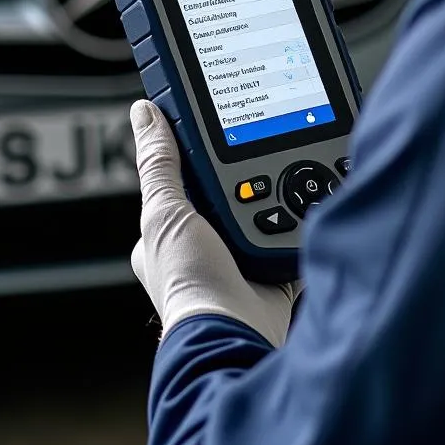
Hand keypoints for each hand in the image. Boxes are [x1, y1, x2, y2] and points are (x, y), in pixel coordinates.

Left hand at [130, 99, 299, 345]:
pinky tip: (301, 205)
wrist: (234, 331)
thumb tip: (143, 114)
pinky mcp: (268, 269)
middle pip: (223, 191)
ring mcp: (235, 258)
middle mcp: (201, 245)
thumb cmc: (189, 284)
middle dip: (241, 177)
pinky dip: (294, 221)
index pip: (182, 179)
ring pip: (257, 208)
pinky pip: (285, 232)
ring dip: (271, 197)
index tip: (217, 130)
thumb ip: (160, 165)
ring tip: (282, 183)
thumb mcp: (165, 213)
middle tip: (257, 158)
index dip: (198, 156)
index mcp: (168, 233)